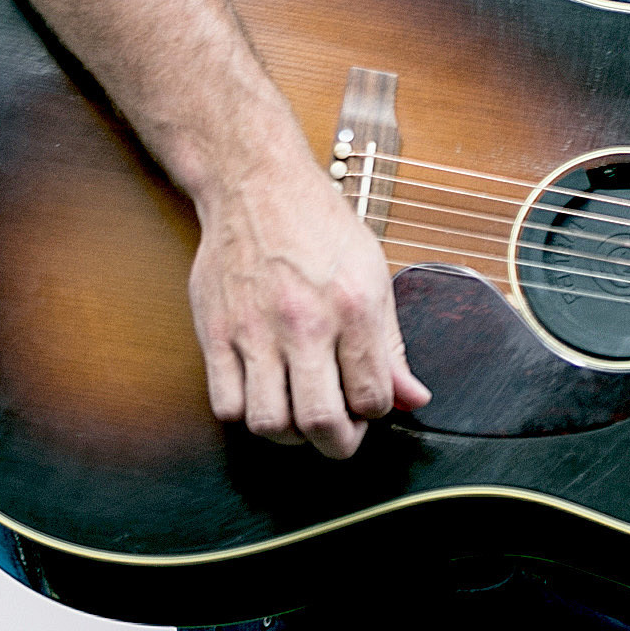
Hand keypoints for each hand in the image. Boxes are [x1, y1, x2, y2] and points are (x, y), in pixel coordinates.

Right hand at [187, 145, 429, 458]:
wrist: (257, 186)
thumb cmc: (320, 227)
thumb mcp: (374, 275)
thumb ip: (391, 345)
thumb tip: (413, 400)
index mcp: (355, 308)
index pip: (373, 398)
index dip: (376, 413)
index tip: (368, 403)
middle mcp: (306, 323)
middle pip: (321, 423)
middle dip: (338, 444)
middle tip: (339, 434)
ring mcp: (256, 331)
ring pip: (269, 424)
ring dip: (289, 435)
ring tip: (299, 414)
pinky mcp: (216, 334)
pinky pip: (226, 406)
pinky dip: (246, 414)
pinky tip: (262, 394)